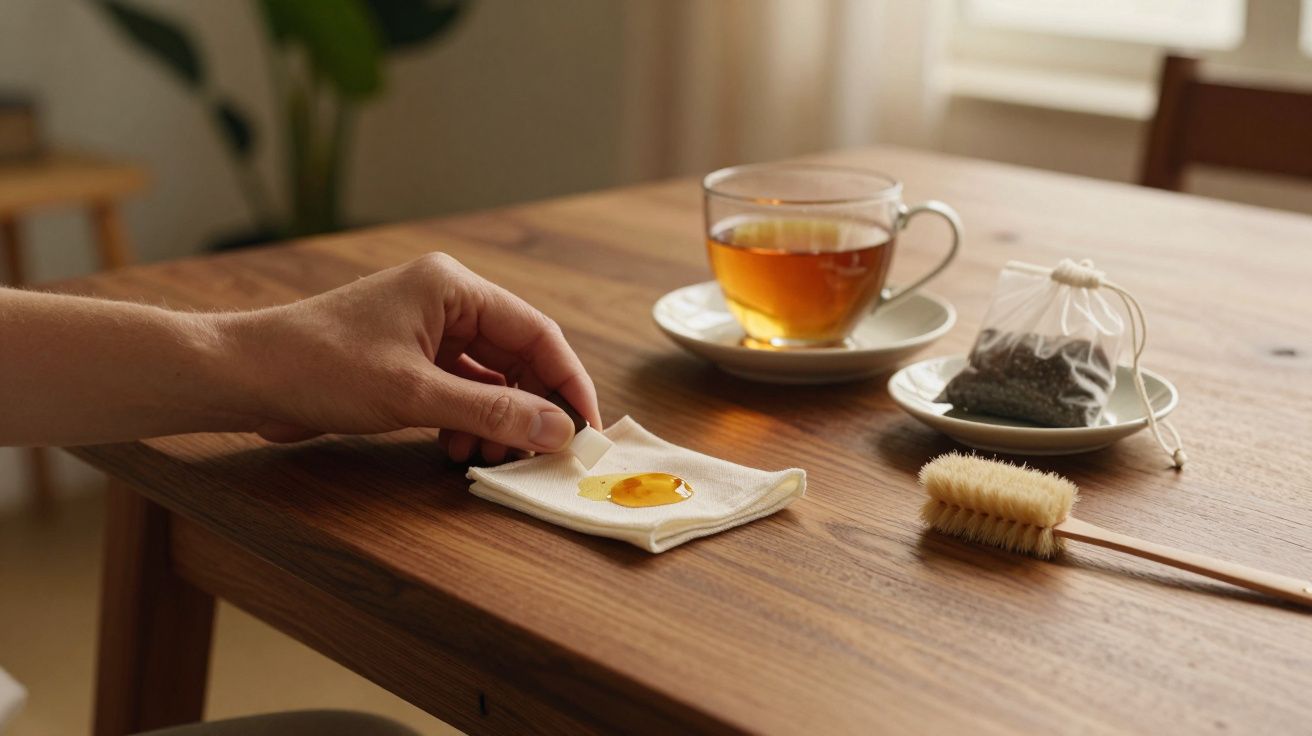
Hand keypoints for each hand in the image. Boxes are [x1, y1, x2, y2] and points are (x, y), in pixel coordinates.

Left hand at [228, 253, 599, 462]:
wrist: (242, 376)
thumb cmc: (319, 367)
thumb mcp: (414, 395)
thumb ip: (492, 413)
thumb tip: (557, 431)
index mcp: (454, 288)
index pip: (536, 333)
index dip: (568, 383)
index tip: (586, 430)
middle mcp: (446, 302)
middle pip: (517, 358)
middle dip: (531, 408)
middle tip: (540, 454)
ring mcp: (425, 330)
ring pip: (489, 379)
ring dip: (498, 422)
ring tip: (488, 458)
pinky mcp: (407, 360)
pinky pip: (460, 390)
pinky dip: (468, 422)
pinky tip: (458, 450)